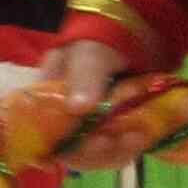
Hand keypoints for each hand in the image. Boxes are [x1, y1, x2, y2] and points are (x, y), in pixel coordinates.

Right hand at [37, 37, 154, 165]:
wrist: (137, 33)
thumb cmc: (102, 40)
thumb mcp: (90, 53)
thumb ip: (84, 77)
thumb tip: (77, 107)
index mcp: (47, 100)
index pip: (43, 135)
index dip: (64, 146)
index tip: (91, 142)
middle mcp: (64, 118)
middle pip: (71, 150)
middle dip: (96, 152)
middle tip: (119, 141)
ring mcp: (90, 125)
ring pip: (95, 154)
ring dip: (116, 152)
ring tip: (138, 138)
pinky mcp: (113, 128)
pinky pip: (115, 149)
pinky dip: (129, 148)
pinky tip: (144, 137)